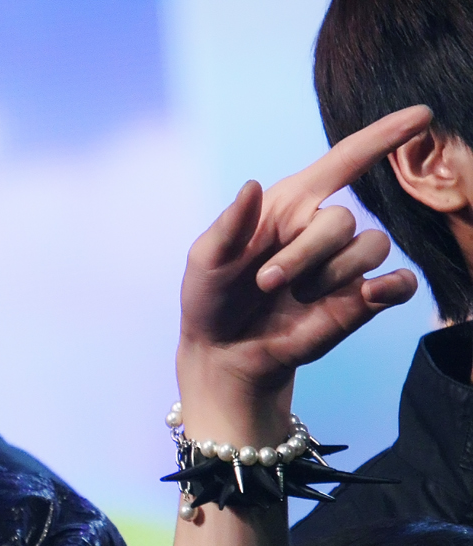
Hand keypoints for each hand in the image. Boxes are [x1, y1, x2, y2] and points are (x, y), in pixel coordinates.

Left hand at [177, 105, 429, 441]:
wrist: (222, 351)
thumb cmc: (212, 297)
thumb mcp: (205, 260)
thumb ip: (228, 225)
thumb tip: (251, 186)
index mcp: (289, 206)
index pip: (344, 161)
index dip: (382, 136)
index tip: (420, 114)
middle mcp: (322, 230)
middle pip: (343, 220)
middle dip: (304, 254)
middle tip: (266, 282)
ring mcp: (344, 265)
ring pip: (371, 247)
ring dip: (329, 275)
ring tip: (293, 296)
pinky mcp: (361, 302)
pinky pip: (400, 284)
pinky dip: (394, 286)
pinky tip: (372, 293)